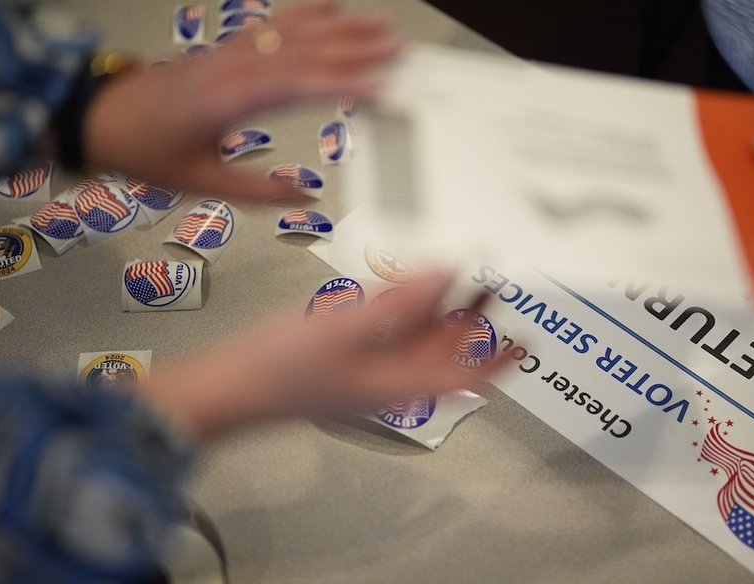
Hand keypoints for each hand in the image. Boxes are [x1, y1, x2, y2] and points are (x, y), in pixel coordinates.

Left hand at [82, 0, 401, 200]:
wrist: (100, 118)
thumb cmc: (147, 152)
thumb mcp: (202, 183)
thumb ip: (260, 193)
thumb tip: (308, 197)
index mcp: (230, 100)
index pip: (300, 86)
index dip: (345, 85)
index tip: (383, 89)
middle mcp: (235, 68)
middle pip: (306, 50)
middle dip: (357, 49)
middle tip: (399, 49)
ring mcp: (232, 53)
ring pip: (294, 32)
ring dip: (341, 27)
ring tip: (380, 25)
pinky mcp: (227, 49)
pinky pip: (273, 24)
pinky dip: (305, 13)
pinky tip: (330, 8)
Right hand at [142, 272, 503, 439]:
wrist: (228, 386)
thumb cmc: (280, 368)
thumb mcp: (346, 329)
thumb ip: (400, 301)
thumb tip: (445, 271)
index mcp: (398, 385)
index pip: (463, 377)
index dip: (498, 361)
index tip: (525, 340)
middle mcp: (390, 380)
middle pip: (445, 353)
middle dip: (472, 322)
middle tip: (492, 285)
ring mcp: (368, 368)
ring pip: (419, 340)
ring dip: (442, 311)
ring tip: (459, 273)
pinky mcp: (347, 355)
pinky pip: (391, 332)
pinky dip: (407, 309)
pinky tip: (410, 283)